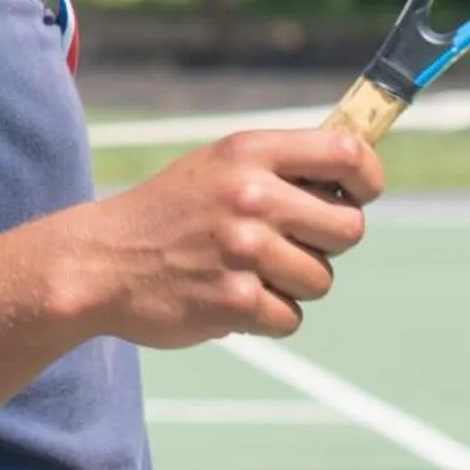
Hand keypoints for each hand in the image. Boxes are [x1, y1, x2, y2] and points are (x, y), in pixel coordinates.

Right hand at [74, 130, 382, 347]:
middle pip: (349, 227)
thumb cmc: (171, 212)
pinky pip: (291, 317)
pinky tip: (229, 296)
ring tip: (246, 270)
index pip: (347, 153)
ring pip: (322, 279)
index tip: (360, 194)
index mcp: (249, 152)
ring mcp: (243, 249)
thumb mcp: (218, 165)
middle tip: (286, 243)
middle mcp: (250, 195)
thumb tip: (359, 168)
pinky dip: (267, 316)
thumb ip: (279, 166)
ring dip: (293, 284)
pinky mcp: (236, 301)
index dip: (368, 178)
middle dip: (327, 243)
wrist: (102, 262)